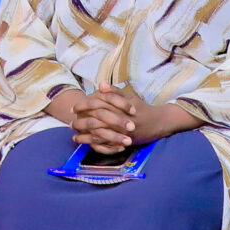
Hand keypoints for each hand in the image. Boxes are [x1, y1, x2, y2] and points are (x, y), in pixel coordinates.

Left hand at [50, 86, 196, 156]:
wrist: (158, 123)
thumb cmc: (141, 108)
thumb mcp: (129, 97)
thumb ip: (114, 91)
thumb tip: (100, 84)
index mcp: (120, 106)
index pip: (99, 104)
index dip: (85, 105)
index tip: (75, 108)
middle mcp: (121, 119)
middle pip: (97, 119)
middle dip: (82, 120)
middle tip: (71, 121)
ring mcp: (122, 132)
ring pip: (100, 134)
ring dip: (85, 134)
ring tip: (74, 133)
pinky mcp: (124, 142)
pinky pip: (106, 145)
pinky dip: (94, 144)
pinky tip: (85, 143)